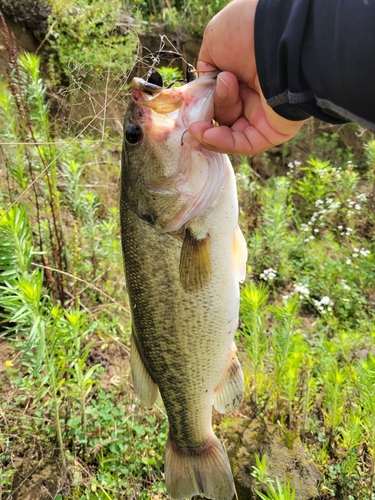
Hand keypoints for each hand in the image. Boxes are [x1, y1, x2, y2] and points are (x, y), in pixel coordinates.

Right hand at [188, 0, 306, 154]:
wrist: (273, 34)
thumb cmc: (246, 32)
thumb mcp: (214, 45)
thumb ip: (206, 72)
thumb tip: (204, 92)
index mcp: (242, 77)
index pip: (218, 101)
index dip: (202, 107)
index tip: (188, 109)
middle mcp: (254, 96)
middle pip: (223, 118)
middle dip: (206, 117)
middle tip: (199, 110)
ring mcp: (264, 115)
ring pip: (230, 133)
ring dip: (210, 131)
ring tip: (200, 123)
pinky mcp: (273, 131)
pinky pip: (245, 144)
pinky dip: (223, 142)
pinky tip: (207, 135)